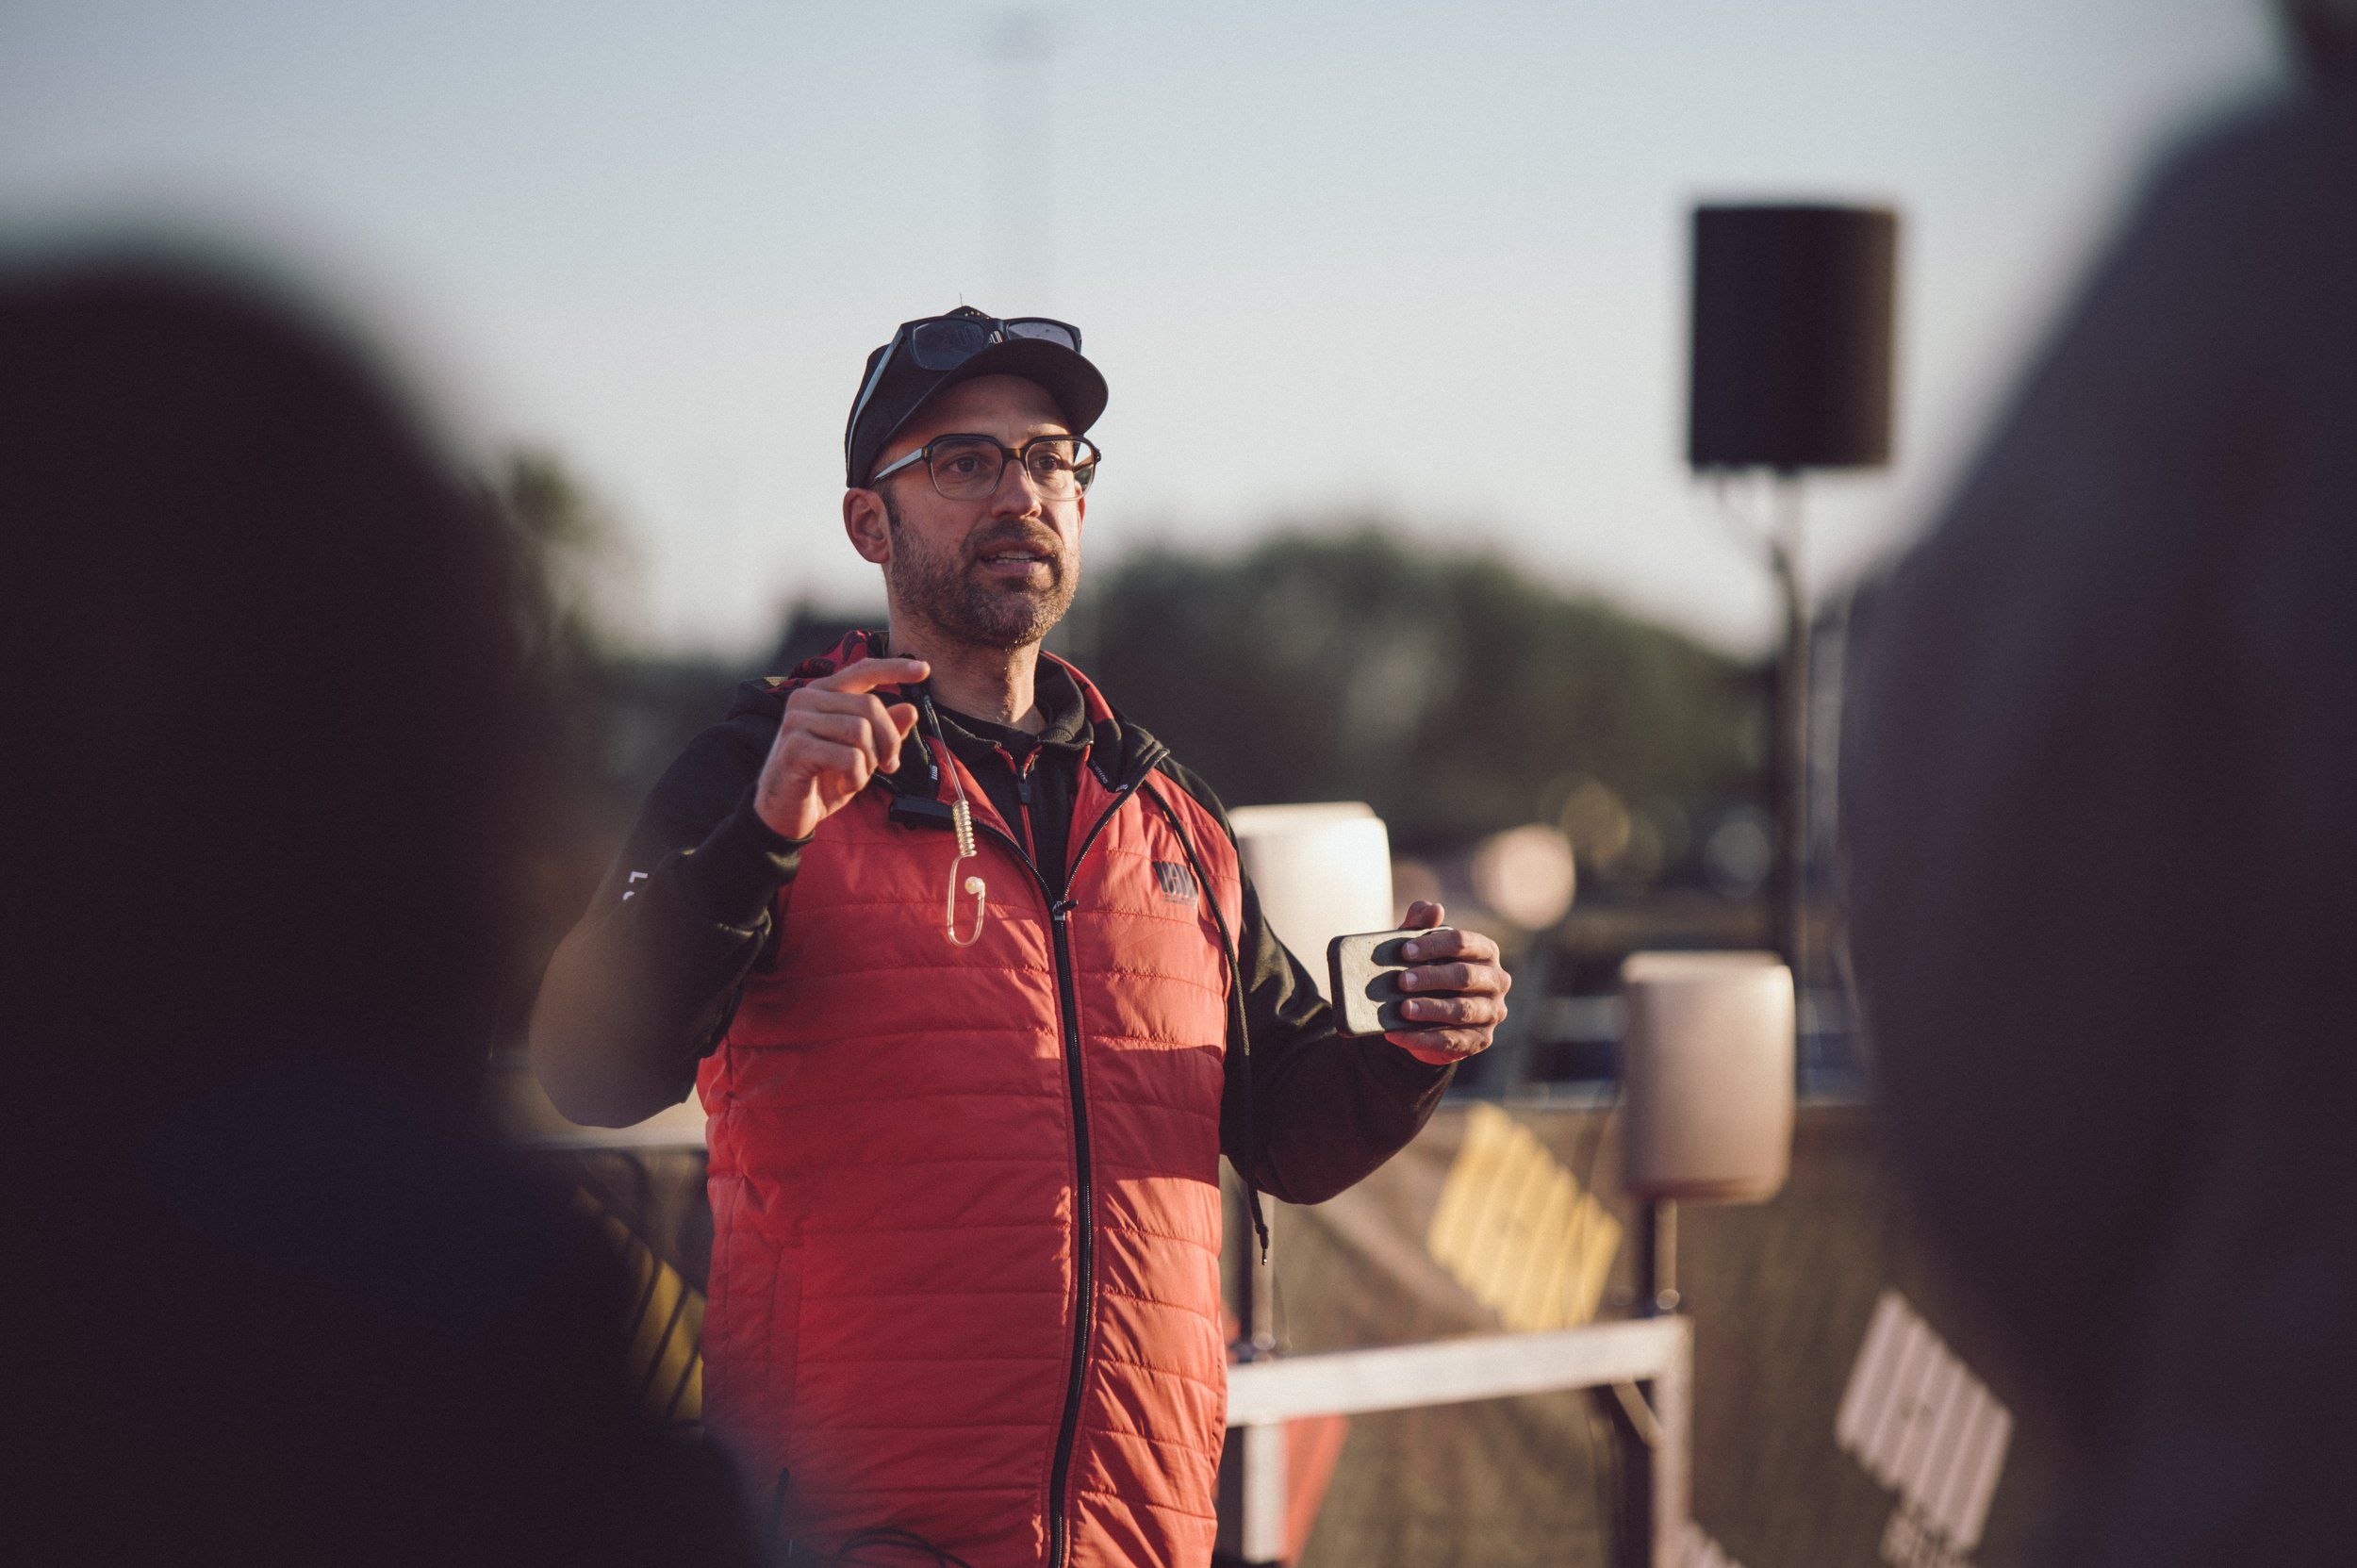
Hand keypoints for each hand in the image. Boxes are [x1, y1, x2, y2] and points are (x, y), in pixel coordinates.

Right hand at [752, 657, 929, 840]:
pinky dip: (856, 778)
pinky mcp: (796, 747)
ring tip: (855, 777)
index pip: (862, 670)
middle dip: (889, 741)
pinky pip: (849, 757)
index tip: (925, 669)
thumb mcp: (862, 755)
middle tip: (887, 766)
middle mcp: (807, 699)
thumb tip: (910, 710)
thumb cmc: (821, 780)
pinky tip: (844, 785)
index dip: (895, 668)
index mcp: (823, 693)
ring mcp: (798, 720)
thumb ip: (883, 732)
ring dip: (869, 762)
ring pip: (861, 730)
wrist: (785, 814)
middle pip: (870, 706)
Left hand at [1384, 900, 1510, 1065]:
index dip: (1434, 945)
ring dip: (1430, 1009)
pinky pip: (1452, 1041)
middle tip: (1401, 981)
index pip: (1463, 942)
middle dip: (1431, 977)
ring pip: (1462, 1011)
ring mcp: (1492, 1012)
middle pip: (1465, 976)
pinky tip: (1396, 1035)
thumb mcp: (1420, 947)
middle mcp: (1496, 980)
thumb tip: (1433, 908)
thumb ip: (1421, 923)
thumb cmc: (1426, 970)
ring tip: (1402, 1009)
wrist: (1431, 1015)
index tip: (1405, 951)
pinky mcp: (1481, 1039)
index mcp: (1485, 951)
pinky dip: (1421, 1039)